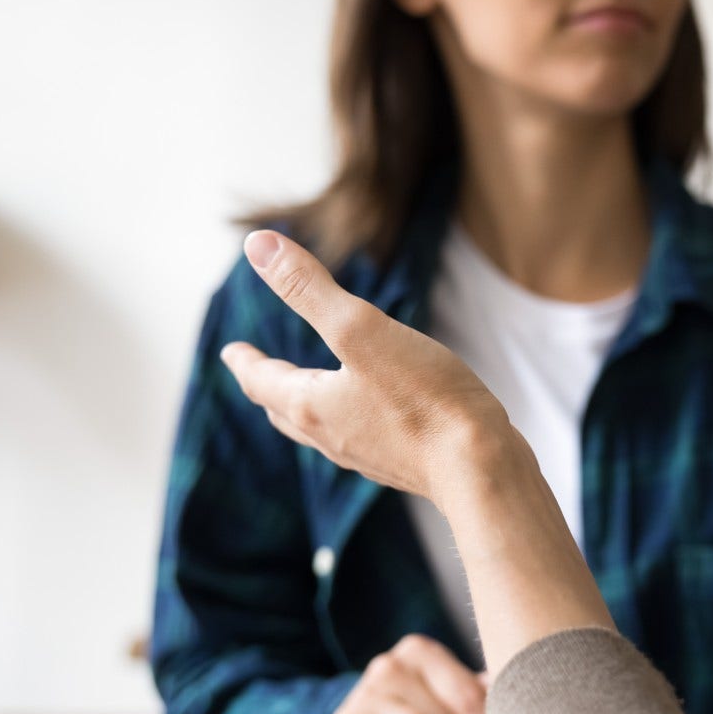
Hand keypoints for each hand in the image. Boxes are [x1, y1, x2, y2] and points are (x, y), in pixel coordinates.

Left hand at [219, 229, 512, 511]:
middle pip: (285, 411)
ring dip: (305, 409)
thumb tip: (258, 244)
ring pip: (323, 430)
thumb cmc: (424, 400)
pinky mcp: (406, 463)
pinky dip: (350, 420)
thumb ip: (309, 288)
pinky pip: (364, 439)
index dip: (243, 361)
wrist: (481, 470)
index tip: (231, 352)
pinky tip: (373, 414)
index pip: (261, 381)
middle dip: (269, 389)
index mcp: (312, 405)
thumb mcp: (361, 329)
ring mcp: (370, 455)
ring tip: (306, 396)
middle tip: (258, 374)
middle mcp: (333, 436)